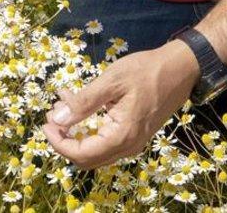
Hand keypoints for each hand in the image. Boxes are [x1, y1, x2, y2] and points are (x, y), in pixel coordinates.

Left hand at [41, 40, 199, 169]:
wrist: (181, 68)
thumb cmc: (147, 71)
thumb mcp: (112, 81)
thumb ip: (83, 102)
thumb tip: (57, 120)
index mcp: (122, 136)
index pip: (81, 153)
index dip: (58, 142)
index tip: (45, 123)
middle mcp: (128, 146)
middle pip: (86, 158)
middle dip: (64, 138)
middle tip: (51, 114)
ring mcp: (133, 142)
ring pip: (95, 150)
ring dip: (75, 131)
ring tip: (62, 104)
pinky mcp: (134, 133)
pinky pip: (105, 139)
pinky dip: (88, 125)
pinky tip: (79, 102)